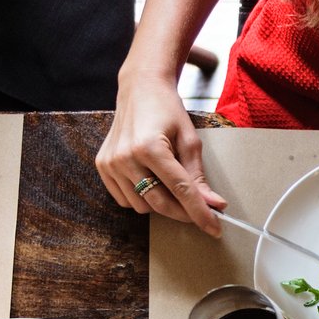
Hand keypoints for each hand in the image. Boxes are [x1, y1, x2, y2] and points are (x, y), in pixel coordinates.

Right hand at [97, 76, 225, 233]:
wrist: (140, 90)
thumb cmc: (167, 111)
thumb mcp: (190, 140)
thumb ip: (198, 176)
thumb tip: (213, 205)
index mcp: (150, 147)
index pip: (181, 190)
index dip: (200, 213)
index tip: (215, 228)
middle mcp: (126, 157)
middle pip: (160, 204)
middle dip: (184, 213)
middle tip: (201, 211)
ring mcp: (111, 163)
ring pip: (142, 207)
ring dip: (161, 204)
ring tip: (169, 183)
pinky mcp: (103, 166)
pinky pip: (125, 200)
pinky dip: (141, 198)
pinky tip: (150, 181)